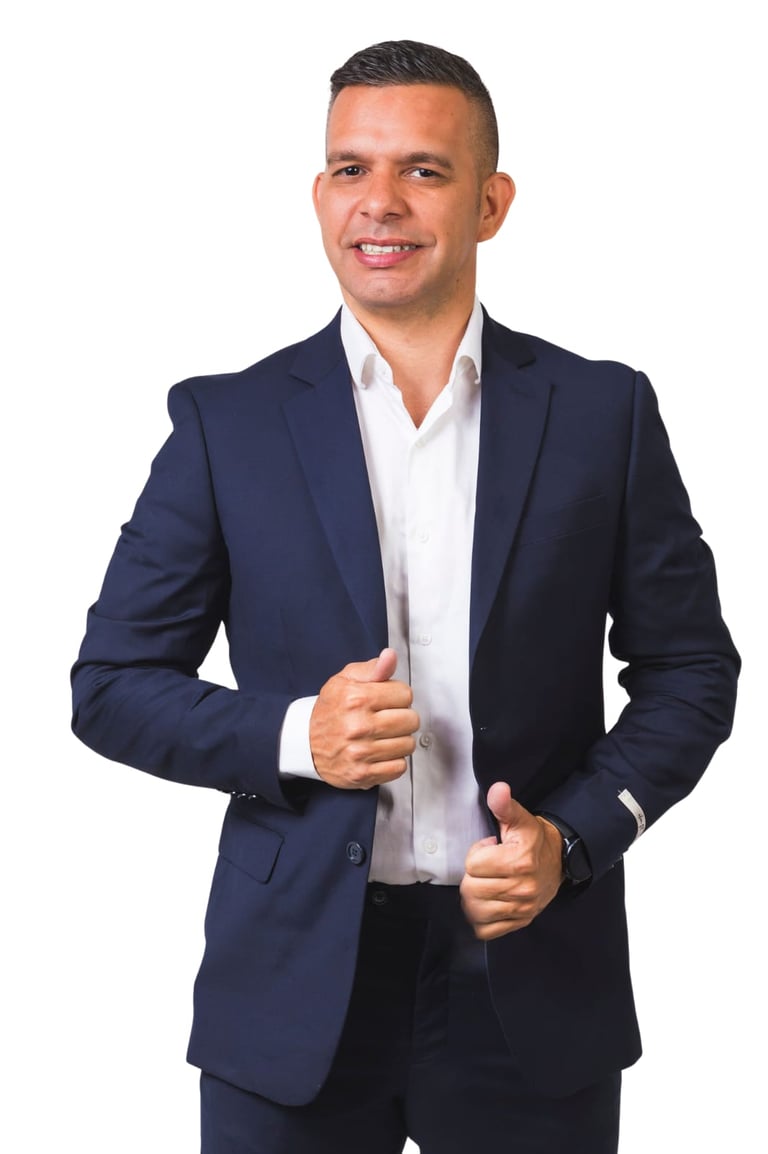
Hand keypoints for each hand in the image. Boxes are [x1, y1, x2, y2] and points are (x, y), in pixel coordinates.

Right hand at [309, 648, 419, 788]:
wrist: (304, 743)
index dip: (397, 696)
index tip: (386, 700)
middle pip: (411, 720)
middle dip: (402, 717)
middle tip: (386, 718)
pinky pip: (399, 767)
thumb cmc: (329, 710)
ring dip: (399, 740)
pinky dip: (393, 761)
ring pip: (408, 744)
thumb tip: (391, 656)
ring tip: (383, 736)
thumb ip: (373, 668)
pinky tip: (380, 752)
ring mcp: (361, 753)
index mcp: (356, 699)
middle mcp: (359, 726)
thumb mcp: (345, 679)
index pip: (405, 694)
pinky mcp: (362, 774)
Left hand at [460, 782, 563, 939]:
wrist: (558, 860)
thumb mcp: (520, 818)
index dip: (476, 854)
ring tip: (483, 885)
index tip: (490, 849)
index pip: (473, 865)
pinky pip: (486, 931)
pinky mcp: (520, 922)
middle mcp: (522, 888)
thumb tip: (497, 790)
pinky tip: (485, 904)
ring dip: (473, 898)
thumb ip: (504, 805)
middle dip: (472, 876)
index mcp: (519, 862)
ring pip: (476, 911)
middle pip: (471, 889)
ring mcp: (522, 908)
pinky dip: (480, 920)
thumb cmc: (533, 839)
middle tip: (486, 868)